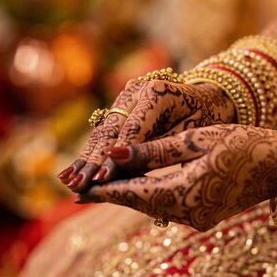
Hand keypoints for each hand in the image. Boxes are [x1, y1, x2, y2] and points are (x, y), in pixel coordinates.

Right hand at [58, 79, 235, 191]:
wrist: (209, 98)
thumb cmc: (206, 119)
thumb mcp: (190, 135)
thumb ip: (159, 150)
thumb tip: (130, 172)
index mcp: (158, 92)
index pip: (131, 130)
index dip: (116, 157)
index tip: (103, 179)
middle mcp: (136, 90)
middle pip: (110, 130)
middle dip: (93, 161)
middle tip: (77, 186)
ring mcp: (125, 97)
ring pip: (102, 132)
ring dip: (85, 158)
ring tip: (67, 182)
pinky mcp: (120, 106)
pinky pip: (104, 133)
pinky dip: (89, 153)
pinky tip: (72, 171)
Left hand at [78, 124, 276, 231]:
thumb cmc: (243, 144)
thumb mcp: (196, 140)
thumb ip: (154, 150)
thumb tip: (115, 153)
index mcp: (184, 194)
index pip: (132, 193)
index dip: (104, 189)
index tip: (78, 189)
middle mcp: (188, 214)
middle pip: (138, 202)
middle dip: (111, 194)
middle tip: (80, 189)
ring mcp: (197, 218)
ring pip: (151, 205)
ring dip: (127, 195)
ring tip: (101, 186)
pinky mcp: (204, 214)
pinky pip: (166, 205)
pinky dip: (147, 195)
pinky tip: (135, 187)